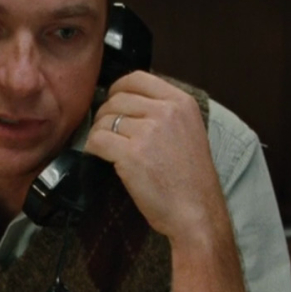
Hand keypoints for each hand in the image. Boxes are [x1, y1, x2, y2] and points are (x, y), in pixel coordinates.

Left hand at [84, 71, 229, 250]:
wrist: (197, 213)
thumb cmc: (191, 180)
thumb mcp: (188, 132)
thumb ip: (164, 112)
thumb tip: (127, 101)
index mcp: (182, 102)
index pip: (137, 78)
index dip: (119, 89)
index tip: (114, 103)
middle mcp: (166, 111)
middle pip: (117, 99)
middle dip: (106, 115)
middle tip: (109, 134)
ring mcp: (148, 132)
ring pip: (104, 119)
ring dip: (100, 133)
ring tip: (109, 149)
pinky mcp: (131, 154)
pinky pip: (96, 140)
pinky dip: (93, 148)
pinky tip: (101, 157)